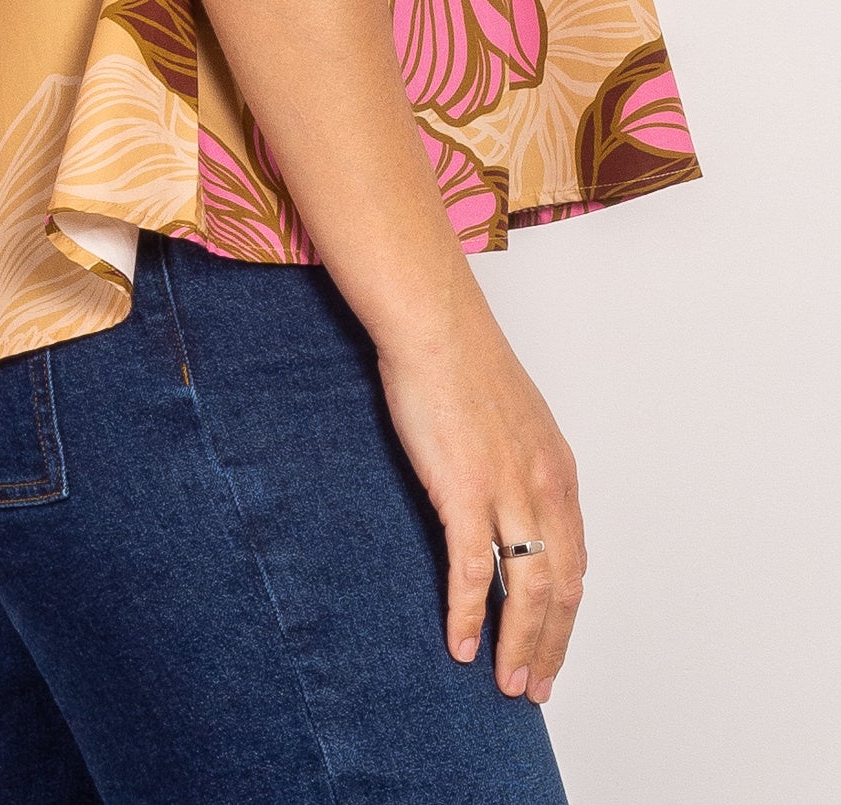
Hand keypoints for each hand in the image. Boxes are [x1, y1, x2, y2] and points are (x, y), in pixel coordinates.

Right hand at [374, 296, 587, 704]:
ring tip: (508, 683)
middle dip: (551, 645)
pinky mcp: (464, 489)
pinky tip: (462, 644)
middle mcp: (545, 486)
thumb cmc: (464, 361)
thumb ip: (519, 464)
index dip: (566, 614)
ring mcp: (507, 490)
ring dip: (520, 644)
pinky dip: (468, 614)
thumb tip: (509, 501)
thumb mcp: (513, 419)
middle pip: (562, 587)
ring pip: (527, 589)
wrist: (435, 325)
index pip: (576, 561)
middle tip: (536, 687)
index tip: (553, 647)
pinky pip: (471, 569)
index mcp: (559, 471)